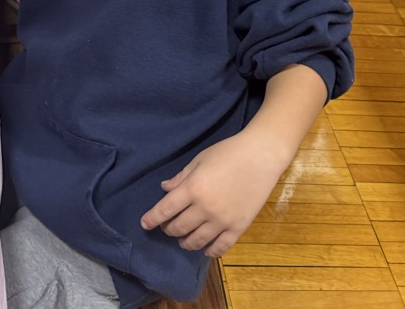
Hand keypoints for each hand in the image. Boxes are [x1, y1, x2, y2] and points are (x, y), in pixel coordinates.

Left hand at [139, 131, 284, 258]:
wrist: (260, 157)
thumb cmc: (227, 153)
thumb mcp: (199, 160)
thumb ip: (181, 177)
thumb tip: (164, 190)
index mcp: (193, 188)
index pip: (165, 210)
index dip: (152, 219)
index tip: (144, 224)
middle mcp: (205, 208)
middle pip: (179, 227)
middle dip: (168, 229)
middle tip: (166, 227)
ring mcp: (222, 221)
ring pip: (196, 241)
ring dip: (185, 242)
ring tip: (182, 240)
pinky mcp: (238, 228)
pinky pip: (219, 247)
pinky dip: (209, 251)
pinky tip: (204, 249)